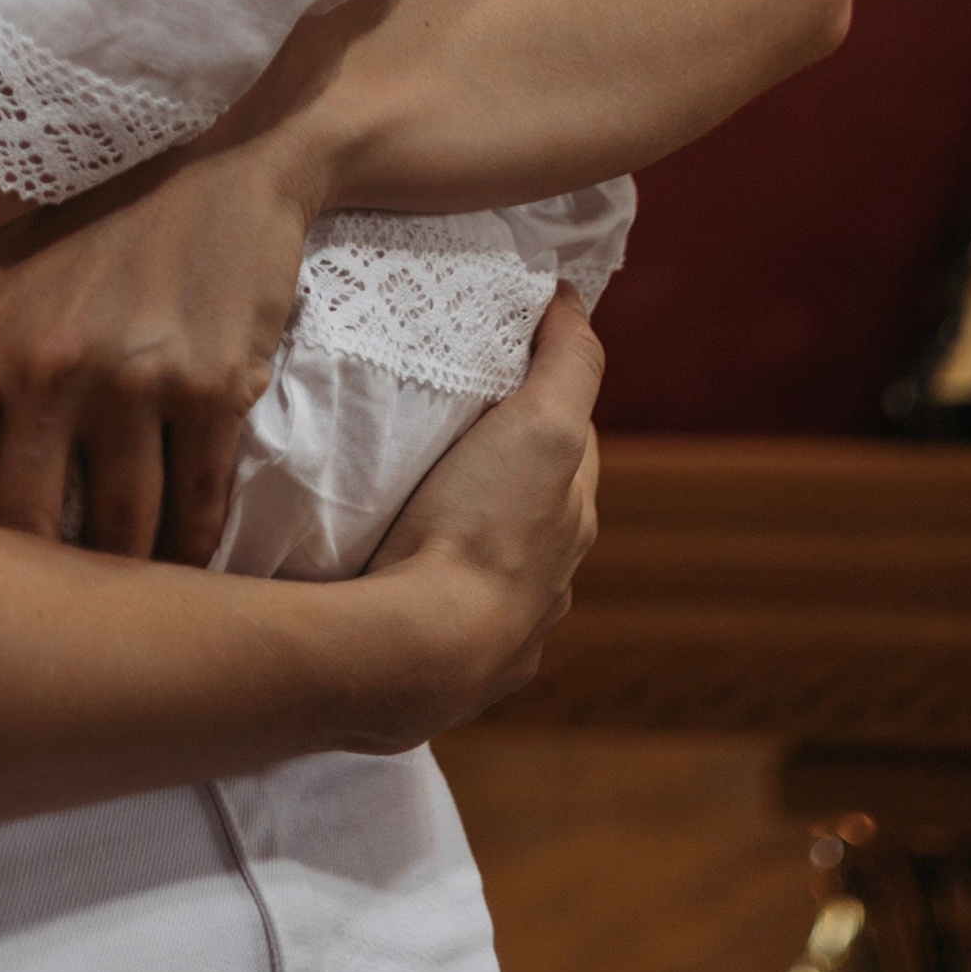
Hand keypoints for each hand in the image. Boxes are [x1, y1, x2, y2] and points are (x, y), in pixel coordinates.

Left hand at [0, 112, 320, 561]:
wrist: (220, 140)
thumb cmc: (86, 201)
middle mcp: (49, 365)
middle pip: (20, 533)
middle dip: (26, 585)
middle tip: (32, 613)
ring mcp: (135, 381)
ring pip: (116, 537)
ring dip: (113, 578)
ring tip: (107, 599)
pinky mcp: (214, 388)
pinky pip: (197, 509)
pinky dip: (187, 552)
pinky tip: (176, 563)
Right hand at [352, 289, 601, 735]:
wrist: (423, 651)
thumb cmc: (484, 529)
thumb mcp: (542, 423)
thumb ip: (567, 361)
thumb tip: (573, 298)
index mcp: (573, 521)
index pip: (571, 443)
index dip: (542, 398)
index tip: (498, 366)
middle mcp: (551, 582)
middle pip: (531, 505)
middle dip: (500, 470)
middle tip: (443, 430)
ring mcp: (503, 634)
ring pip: (490, 567)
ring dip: (463, 537)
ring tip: (408, 505)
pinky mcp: (449, 673)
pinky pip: (443, 617)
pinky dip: (429, 592)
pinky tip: (396, 579)